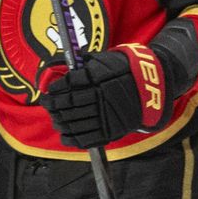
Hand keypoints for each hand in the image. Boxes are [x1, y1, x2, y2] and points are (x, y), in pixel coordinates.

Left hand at [37, 44, 171, 148]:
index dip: (55, 89)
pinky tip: (64, 134)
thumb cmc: (121, 70)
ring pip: (76, 121)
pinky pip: (87, 138)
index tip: (49, 91)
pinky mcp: (112, 130)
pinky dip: (72, 138)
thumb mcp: (101, 60)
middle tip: (46, 103)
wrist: (151, 87)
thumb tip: (50, 65)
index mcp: (99, 77)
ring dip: (60, 121)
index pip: (69, 83)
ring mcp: (108, 115)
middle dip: (53, 104)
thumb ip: (78, 63)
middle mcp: (102, 96)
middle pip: (70, 103)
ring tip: (54, 118)